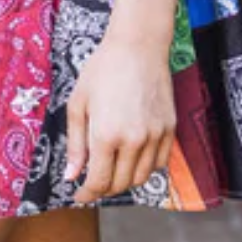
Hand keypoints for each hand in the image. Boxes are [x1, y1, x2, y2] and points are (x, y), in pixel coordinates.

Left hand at [64, 29, 175, 204]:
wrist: (137, 46)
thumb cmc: (103, 70)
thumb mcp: (78, 103)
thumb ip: (75, 143)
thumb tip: (71, 176)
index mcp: (106, 135)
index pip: (98, 182)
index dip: (87, 194)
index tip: (80, 195)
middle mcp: (133, 141)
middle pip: (119, 184)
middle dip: (103, 188)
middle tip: (93, 180)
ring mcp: (154, 136)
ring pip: (141, 178)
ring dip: (124, 181)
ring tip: (112, 169)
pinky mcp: (169, 130)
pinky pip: (159, 163)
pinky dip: (145, 167)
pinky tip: (132, 156)